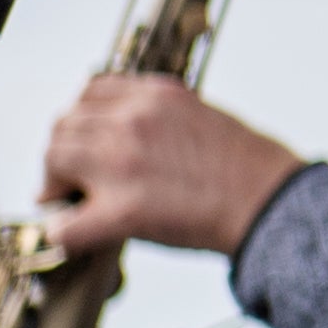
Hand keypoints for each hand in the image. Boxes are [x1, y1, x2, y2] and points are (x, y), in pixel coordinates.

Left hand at [39, 75, 303, 258]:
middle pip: (65, 125)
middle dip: (61, 152)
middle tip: (66, 179)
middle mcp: (133, 121)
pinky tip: (72, 236)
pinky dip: (63, 232)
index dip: (81, 118)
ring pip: (54, 161)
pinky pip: (66, 225)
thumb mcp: (203, 114)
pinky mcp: (122, 211)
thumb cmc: (249, 167)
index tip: (84, 139)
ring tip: (66, 202)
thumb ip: (159, 116)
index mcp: (155, 95)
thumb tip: (126, 133)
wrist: (273, 203)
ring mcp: (122, 163)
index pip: (90, 92)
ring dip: (55, 183)